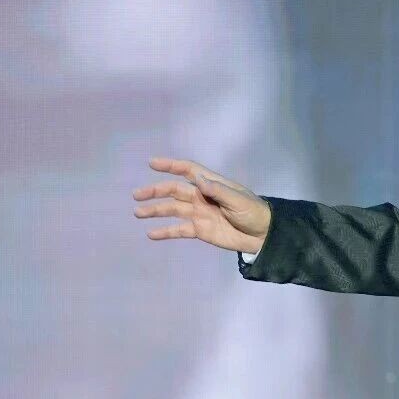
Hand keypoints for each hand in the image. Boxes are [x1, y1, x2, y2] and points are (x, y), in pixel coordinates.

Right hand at [133, 157, 270, 253]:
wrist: (261, 235)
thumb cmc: (252, 212)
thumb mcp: (238, 200)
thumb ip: (218, 191)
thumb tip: (199, 180)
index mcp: (212, 184)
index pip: (188, 170)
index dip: (171, 166)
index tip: (152, 163)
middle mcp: (201, 196)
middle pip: (174, 190)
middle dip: (156, 191)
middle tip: (137, 195)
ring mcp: (199, 213)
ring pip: (172, 209)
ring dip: (155, 210)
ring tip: (138, 212)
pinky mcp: (199, 230)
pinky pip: (179, 229)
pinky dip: (165, 231)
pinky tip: (150, 234)